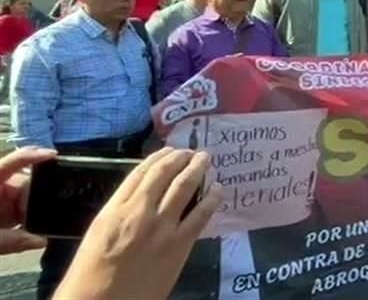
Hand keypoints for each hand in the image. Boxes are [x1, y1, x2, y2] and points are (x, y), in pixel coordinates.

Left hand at [0, 147, 56, 254]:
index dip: (34, 155)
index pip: (14, 161)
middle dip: (38, 196)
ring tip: (38, 226)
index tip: (53, 155)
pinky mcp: (0, 213)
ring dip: (31, 211)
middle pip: (24, 183)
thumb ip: (12, 241)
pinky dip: (25, 220)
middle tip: (47, 213)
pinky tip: (29, 231)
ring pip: (22, 199)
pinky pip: (17, 212)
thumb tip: (40, 241)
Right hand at [54, 148, 222, 299]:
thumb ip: (118, 214)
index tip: (168, 151)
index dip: (157, 158)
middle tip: (192, 152)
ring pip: (184, 186)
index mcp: (115, 210)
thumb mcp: (97, 236)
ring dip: (198, 169)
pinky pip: (201, 214)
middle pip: (164, 174)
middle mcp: (140, 212)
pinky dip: (211, 198)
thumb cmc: (90, 277)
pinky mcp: (179, 244)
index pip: (139, 173)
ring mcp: (162, 227)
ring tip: (206, 159)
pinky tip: (217, 189)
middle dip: (180, 158)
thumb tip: (138, 199)